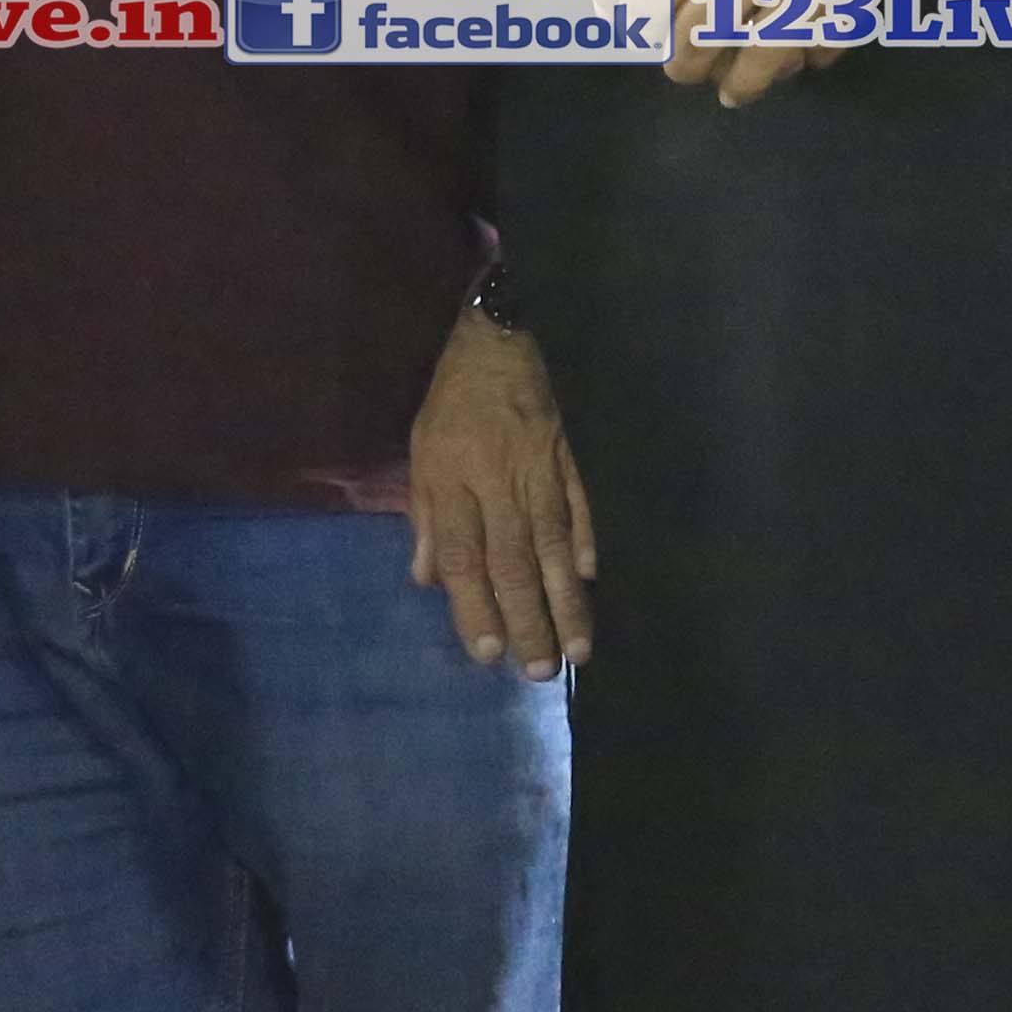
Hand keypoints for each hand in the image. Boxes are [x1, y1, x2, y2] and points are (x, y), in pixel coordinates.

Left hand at [405, 311, 592, 676]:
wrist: (498, 342)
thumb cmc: (451, 404)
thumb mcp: (421, 453)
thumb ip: (427, 518)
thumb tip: (430, 580)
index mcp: (453, 482)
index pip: (465, 557)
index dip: (475, 606)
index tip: (488, 652)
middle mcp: (497, 484)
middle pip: (514, 564)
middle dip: (528, 621)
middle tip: (539, 670)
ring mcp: (540, 473)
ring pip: (554, 548)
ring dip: (566, 601)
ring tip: (577, 648)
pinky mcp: (571, 460)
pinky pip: (582, 509)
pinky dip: (586, 544)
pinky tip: (589, 579)